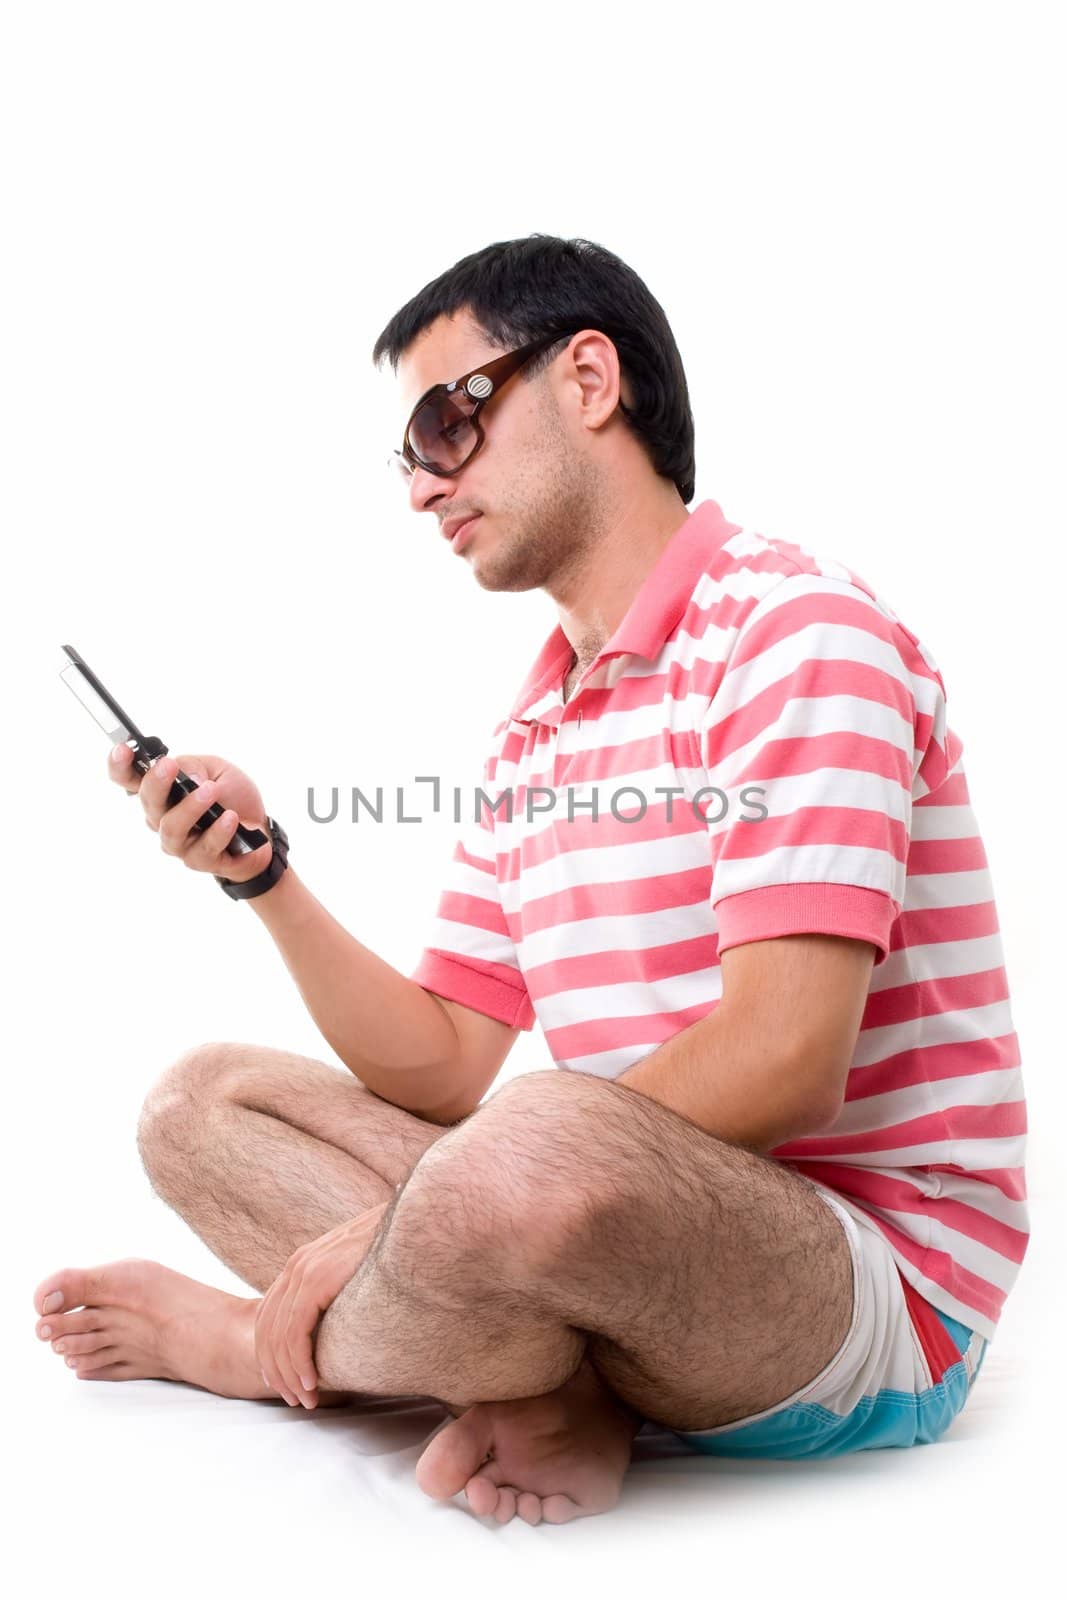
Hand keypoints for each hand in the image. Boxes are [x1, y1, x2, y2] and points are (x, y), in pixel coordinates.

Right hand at [109, 742, 272, 883]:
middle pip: (148, 802)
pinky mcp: (200, 860)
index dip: (119, 765)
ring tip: (210, 791)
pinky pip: (204, 847)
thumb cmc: (232, 797)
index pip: (130, 779)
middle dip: (157, 782)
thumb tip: (187, 777)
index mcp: (162, 792)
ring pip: (171, 828)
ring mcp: (179, 842)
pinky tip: (230, 818)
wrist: (262, 828)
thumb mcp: (216, 770)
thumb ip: (195, 767)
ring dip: (190, 808)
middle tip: (170, 766)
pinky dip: (218, 831)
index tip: (122, 749)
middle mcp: (163, 817)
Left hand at [254, 1201, 391, 1407]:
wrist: (414, 1219)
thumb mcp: (361, 1269)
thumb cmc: (398, 1246)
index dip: (272, 1354)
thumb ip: (345, 1289)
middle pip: (267, 1328)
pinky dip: (298, 1362)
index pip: (269, 1315)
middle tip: (296, 1401)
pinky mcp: (316, 1278)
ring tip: (307, 1400)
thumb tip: (349, 1321)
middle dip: (277, 1371)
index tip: (286, 1383)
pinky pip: (295, 1331)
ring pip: (278, 1336)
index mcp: (303, 1263)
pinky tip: (312, 1383)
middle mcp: (297, 1265)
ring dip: (289, 1375)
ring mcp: (304, 1269)